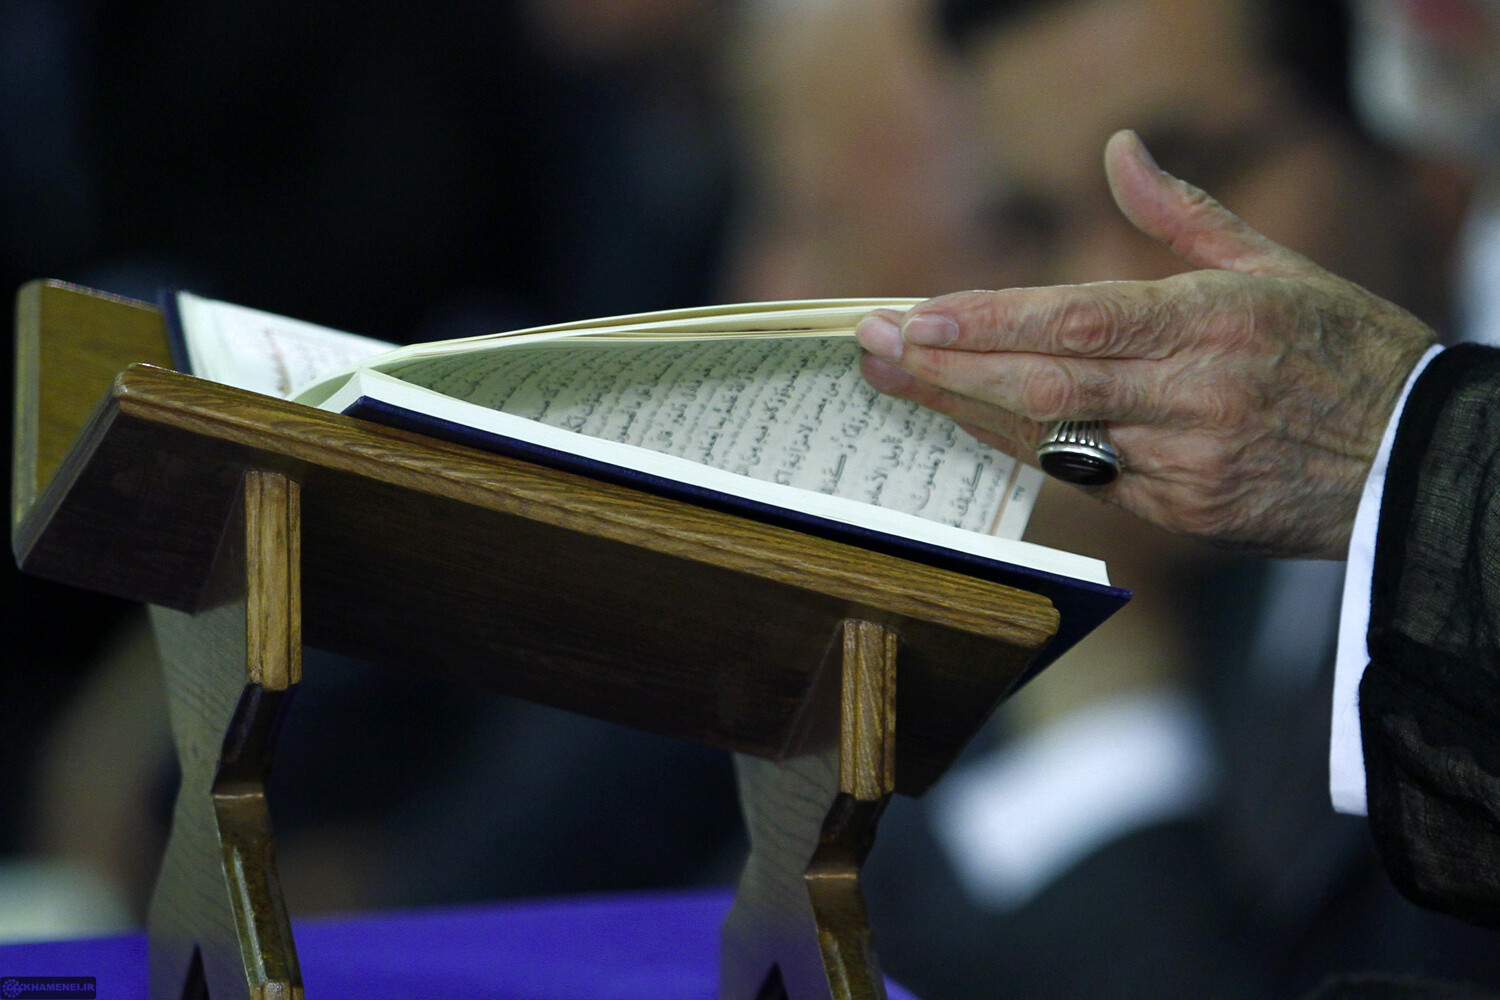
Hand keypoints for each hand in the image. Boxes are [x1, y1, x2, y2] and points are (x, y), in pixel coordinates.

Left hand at [855, 130, 1436, 558]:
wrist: (1416, 461)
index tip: (917, 316)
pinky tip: (971, 424)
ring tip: (896, 384)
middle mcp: (1196, 395)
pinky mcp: (1186, 517)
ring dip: (968, 411)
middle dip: (950, 369)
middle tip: (874, 348)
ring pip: (1054, 441)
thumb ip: (1183, 215)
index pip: (1080, 318)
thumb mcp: (1273, 267)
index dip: (991, 322)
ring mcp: (1188, 463)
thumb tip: (1117, 151)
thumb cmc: (1341, 350)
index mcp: (1216, 320)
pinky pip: (1085, 481)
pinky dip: (1025, 449)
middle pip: (1047, 386)